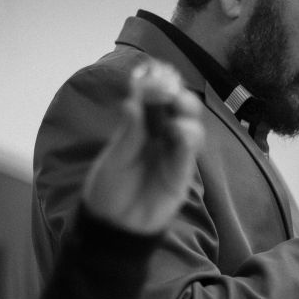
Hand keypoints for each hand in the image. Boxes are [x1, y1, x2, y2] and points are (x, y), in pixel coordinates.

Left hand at [82, 59, 203, 234]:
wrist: (116, 228)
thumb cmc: (108, 191)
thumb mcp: (112, 161)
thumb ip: (126, 135)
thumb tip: (131, 103)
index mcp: (138, 126)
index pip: (150, 97)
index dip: (154, 82)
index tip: (152, 71)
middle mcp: (158, 134)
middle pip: (175, 105)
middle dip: (174, 91)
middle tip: (167, 87)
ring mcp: (172, 151)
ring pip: (189, 122)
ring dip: (185, 109)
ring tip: (176, 106)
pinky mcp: (181, 170)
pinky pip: (190, 149)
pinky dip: (188, 136)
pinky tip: (180, 132)